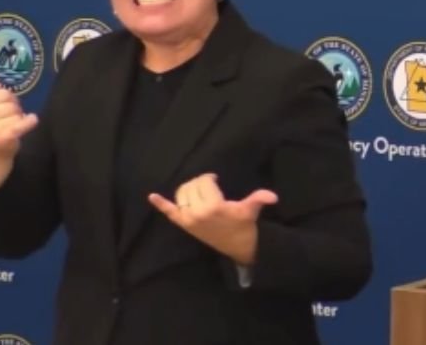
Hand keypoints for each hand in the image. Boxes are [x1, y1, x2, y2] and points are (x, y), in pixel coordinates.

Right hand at [0, 59, 37, 160]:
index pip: (2, 92)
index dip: (8, 100)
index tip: (1, 109)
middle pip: (10, 102)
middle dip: (14, 109)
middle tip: (7, 119)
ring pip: (17, 112)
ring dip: (19, 118)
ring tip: (11, 125)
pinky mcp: (3, 136)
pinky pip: (21, 123)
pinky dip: (29, 122)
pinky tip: (31, 121)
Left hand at [148, 173, 277, 265]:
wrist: (237, 246)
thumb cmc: (244, 225)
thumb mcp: (251, 210)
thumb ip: (259, 199)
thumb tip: (273, 197)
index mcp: (213, 206)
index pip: (204, 182)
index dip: (209, 178)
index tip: (215, 180)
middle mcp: (197, 213)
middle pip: (191, 186)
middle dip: (199, 182)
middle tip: (208, 185)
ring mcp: (189, 220)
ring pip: (181, 195)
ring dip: (187, 189)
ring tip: (198, 190)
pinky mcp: (184, 225)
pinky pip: (170, 213)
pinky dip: (161, 204)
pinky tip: (152, 196)